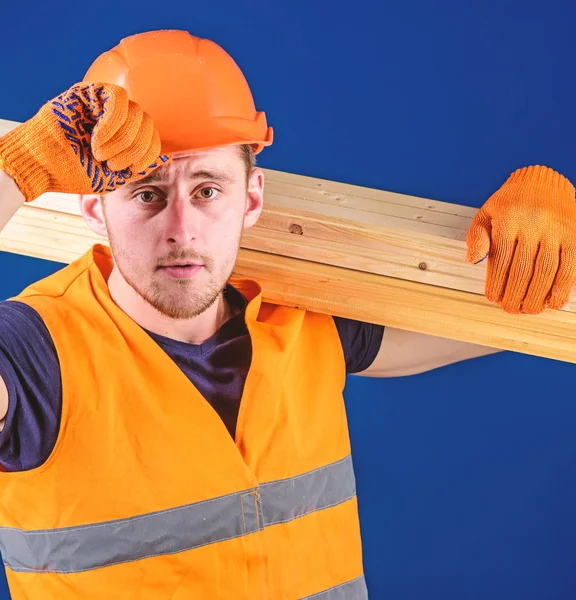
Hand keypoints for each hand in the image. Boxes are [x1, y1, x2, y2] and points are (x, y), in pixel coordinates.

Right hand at [0, 82, 170, 201]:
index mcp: (128, 137)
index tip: (131, 170)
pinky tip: (97, 139)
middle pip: (148, 124)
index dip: (148, 154)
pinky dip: (113, 123)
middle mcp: (121, 119)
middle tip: (111, 164)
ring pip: (136, 112)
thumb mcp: (115, 177)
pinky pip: (117, 99)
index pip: (154, 138)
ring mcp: (106, 105)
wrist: (44, 166)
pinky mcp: (91, 93)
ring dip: (122, 139)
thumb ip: (139, 167)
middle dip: (134, 149)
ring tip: (100, 153)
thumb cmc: (76, 172)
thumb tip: (166, 157)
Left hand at [466, 165, 575, 313]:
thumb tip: (473, 260)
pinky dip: (563, 287)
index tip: (492, 297)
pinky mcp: (573, 236)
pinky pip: (570, 266)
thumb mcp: (486, 213)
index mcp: (508, 219)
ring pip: (547, 270)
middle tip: (510, 309)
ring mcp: (556, 231)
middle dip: (515, 294)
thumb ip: (477, 237)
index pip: (501, 258)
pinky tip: (553, 301)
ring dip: (537, 295)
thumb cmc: (509, 204)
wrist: (543, 182)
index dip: (496, 282)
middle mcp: (533, 224)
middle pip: (523, 268)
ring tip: (529, 309)